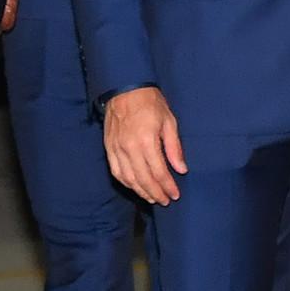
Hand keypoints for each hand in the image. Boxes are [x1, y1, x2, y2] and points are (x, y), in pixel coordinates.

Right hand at [102, 85, 186, 205]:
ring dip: (141, 191)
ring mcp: (117, 149)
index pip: (158, 171)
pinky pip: (116, 171)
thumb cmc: (150, 103)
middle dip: (156, 193)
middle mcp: (129, 148)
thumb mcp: (169, 121)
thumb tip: (181, 169)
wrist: (125, 89)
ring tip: (152, 198)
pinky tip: (135, 187)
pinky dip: (126, 182)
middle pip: (143, 179)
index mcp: (146, 141)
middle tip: (165, 201)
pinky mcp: (109, 147)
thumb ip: (174, 148)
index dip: (167, 186)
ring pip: (128, 178)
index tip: (175, 195)